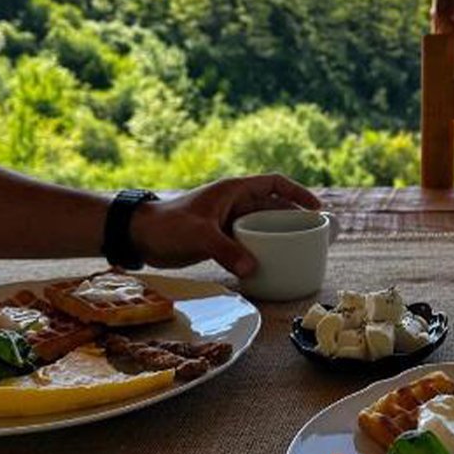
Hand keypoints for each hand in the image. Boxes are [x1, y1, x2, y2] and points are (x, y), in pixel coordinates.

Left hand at [130, 175, 320, 276]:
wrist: (137, 237)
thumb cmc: (165, 226)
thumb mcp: (199, 235)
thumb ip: (227, 250)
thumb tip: (254, 269)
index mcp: (233, 191)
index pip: (274, 183)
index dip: (298, 193)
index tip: (316, 209)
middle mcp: (234, 203)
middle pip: (273, 206)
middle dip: (294, 218)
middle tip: (315, 235)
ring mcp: (228, 221)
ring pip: (262, 226)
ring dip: (279, 235)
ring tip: (299, 250)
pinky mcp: (220, 239)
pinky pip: (249, 242)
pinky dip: (262, 250)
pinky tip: (271, 264)